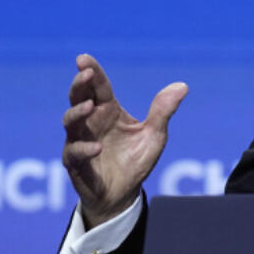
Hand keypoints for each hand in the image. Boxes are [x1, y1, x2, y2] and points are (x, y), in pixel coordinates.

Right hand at [62, 54, 187, 228]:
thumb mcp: (154, 135)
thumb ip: (163, 111)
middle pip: (79, 98)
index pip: (99, 87)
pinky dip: (84, 148)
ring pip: (71, 121)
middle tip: (85, 74)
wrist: (123, 194)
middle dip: (80, 85)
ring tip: (90, 106)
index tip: (84, 58)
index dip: (92, 71)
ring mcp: (80, 141)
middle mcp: (91, 122)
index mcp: (109, 111)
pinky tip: (97, 147)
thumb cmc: (136, 160)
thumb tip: (183, 86)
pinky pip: (74, 153)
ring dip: (78, 112)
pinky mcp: (76, 163)